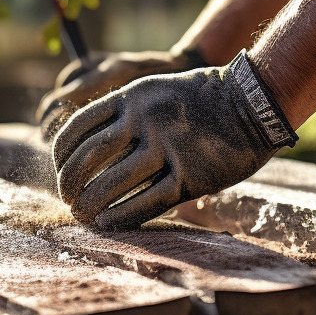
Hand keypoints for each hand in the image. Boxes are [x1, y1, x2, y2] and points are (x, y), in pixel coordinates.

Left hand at [52, 52, 296, 228]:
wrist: (255, 103)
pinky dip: (120, 218)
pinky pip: (145, 203)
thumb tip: (88, 151)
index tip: (60, 172)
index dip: (61, 156)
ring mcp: (169, 148)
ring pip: (112, 185)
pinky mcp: (191, 177)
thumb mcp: (156, 90)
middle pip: (89, 159)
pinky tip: (107, 224)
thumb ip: (125, 113)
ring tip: (83, 216)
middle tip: (69, 200)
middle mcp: (146, 120)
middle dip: (70, 184)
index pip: (77, 128)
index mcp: (132, 96)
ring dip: (90, 205)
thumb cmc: (201, 100)